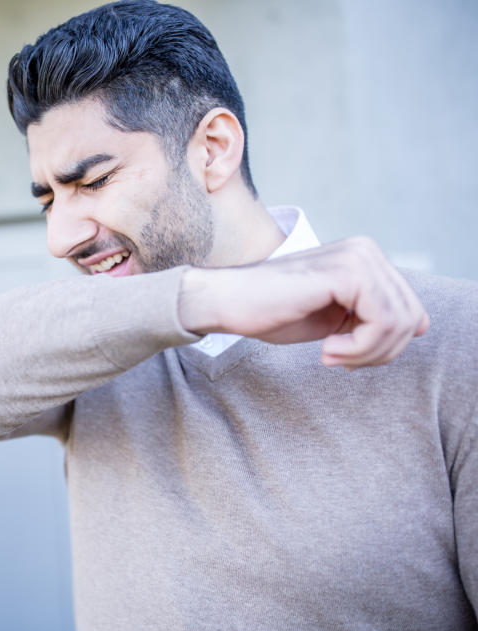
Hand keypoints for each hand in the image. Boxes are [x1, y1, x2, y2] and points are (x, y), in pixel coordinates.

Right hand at [178, 236, 428, 368]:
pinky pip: (382, 322)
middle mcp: (365, 250)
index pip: (408, 309)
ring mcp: (358, 257)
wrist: (227, 302)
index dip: (384, 345)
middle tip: (340, 360)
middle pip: (411, 317)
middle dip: (380, 352)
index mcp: (363, 258)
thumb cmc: (269, 311)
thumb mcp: (333, 318)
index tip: (346, 356)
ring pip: (400, 322)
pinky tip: (328, 350)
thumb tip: (422, 324)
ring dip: (367, 352)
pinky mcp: (347, 273)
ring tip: (332, 355)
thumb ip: (371, 317)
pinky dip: (359, 347)